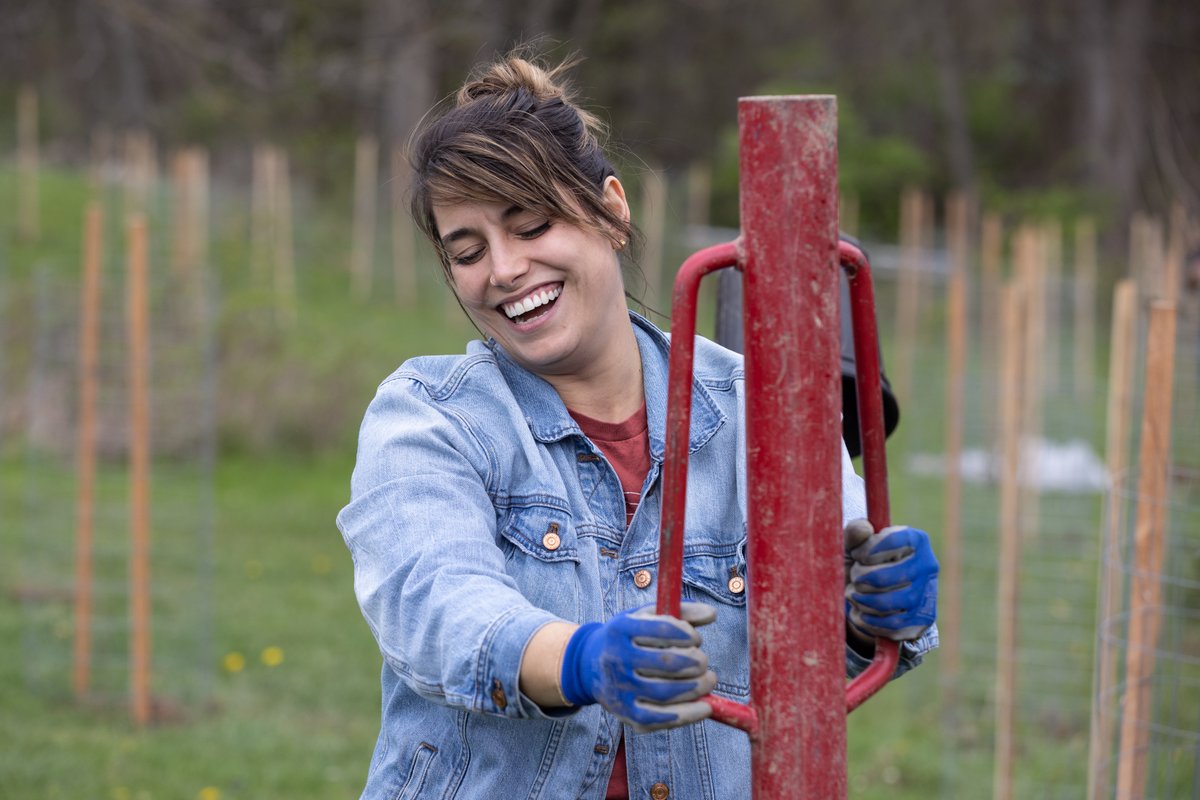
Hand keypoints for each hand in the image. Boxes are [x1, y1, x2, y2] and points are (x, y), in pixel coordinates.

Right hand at [560, 602, 717, 731]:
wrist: (588, 665)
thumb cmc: (628, 638)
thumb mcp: (646, 617)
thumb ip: (680, 613)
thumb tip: (711, 614)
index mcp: (621, 628)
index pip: (662, 629)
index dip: (687, 634)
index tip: (696, 638)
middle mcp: (616, 658)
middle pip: (666, 662)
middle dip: (696, 662)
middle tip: (704, 662)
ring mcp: (619, 688)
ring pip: (665, 692)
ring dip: (696, 687)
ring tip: (708, 680)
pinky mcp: (624, 713)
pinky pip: (659, 719)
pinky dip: (687, 715)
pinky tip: (704, 707)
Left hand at [844, 520, 937, 641]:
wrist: (876, 595)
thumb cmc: (863, 563)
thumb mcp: (855, 544)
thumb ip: (854, 533)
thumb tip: (864, 529)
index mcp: (916, 539)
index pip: (889, 542)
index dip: (865, 551)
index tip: (857, 554)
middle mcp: (928, 565)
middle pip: (881, 577)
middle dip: (859, 579)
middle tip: (855, 577)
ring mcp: (928, 593)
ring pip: (885, 604)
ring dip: (861, 600)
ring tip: (855, 593)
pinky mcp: (923, 618)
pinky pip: (889, 624)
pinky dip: (868, 619)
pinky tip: (862, 611)